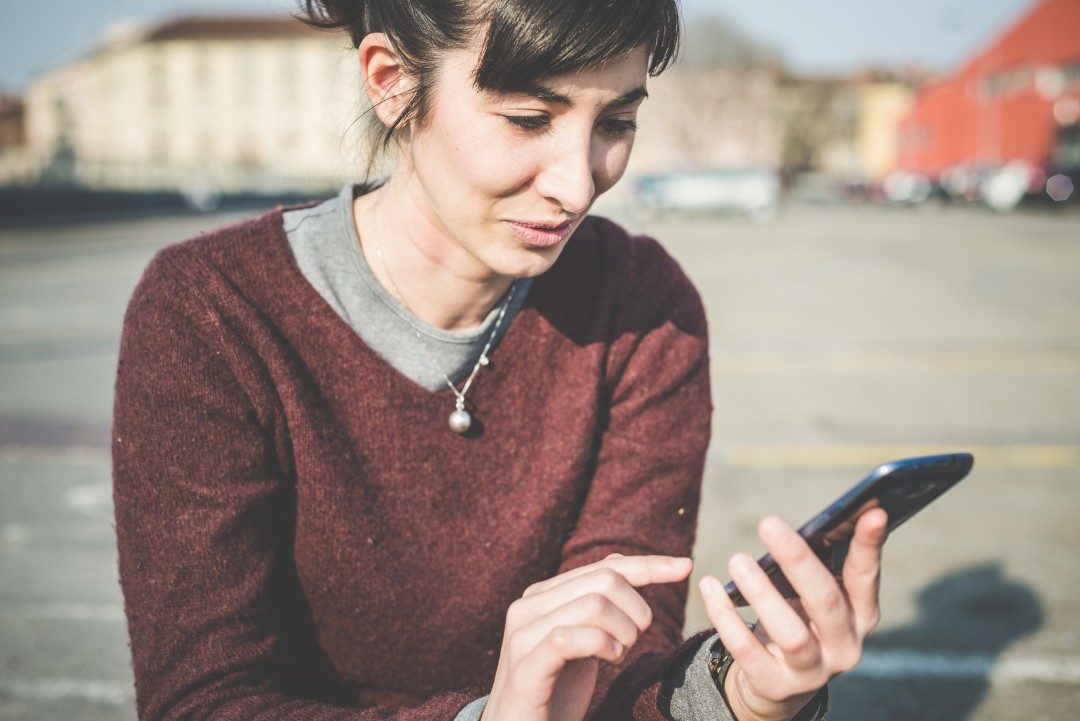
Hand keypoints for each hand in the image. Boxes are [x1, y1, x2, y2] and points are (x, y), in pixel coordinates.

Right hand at [480, 553, 692, 720]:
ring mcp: (523, 634)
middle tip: (635, 640)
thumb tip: (620, 562)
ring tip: (618, 655)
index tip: (685, 567)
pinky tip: (608, 661)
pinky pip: (568, 638)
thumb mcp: (580, 641)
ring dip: (623, 633)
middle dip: (637, 610)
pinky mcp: (525, 666)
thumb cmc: (553, 690)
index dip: (649, 565)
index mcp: (544, 595)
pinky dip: (601, 646)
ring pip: (593, 604)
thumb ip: (593, 603)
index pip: (606, 565)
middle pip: (605, 580)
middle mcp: (529, 605)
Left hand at [697, 509, 888, 720]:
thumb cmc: (799, 619)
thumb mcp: (811, 596)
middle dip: (798, 559)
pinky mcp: (776, 685)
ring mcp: (813, 670)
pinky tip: (709, 587)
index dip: (869, 545)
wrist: (779, 684)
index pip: (865, 576)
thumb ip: (813, 566)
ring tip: (737, 559)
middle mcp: (845, 645)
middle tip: (768, 522)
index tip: (872, 510)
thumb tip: (793, 522)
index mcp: (860, 614)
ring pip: (791, 633)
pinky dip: (725, 617)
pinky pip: (747, 650)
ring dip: (762, 592)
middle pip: (826, 601)